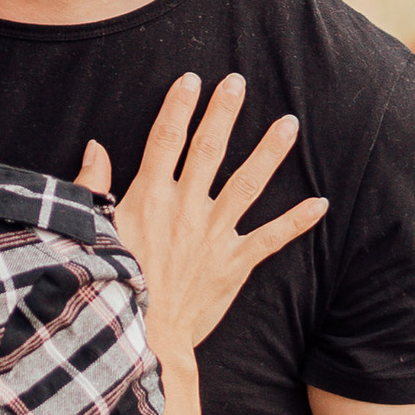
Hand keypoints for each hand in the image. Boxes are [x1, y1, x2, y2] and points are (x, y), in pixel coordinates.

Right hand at [80, 72, 326, 357]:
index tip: (192, 80)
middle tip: (238, 82)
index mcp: (149, 197)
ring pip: (247, 183)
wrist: (141, 334)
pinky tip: (320, 203)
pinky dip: (296, 221)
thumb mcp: (93, 231)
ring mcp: (213, 234)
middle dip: (223, 113)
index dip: (179, 107)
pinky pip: (270, 238)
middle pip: (208, 150)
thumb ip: (93, 186)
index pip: (165, 139)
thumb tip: (95, 147)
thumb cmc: (112, 283)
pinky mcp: (233, 263)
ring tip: (289, 123)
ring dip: (269, 152)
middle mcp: (185, 208)